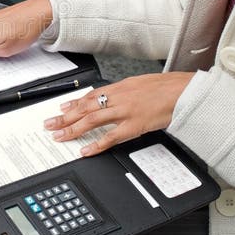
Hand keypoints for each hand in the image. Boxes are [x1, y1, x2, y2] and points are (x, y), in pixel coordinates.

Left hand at [43, 72, 194, 155]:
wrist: (184, 91)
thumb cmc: (167, 87)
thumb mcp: (142, 84)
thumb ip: (126, 91)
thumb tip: (114, 97)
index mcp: (121, 86)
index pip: (91, 95)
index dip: (74, 103)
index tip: (61, 109)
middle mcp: (119, 97)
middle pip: (86, 108)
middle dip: (65, 117)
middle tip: (49, 124)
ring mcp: (125, 111)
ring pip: (92, 120)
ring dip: (73, 129)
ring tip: (59, 136)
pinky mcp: (134, 125)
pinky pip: (110, 137)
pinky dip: (96, 144)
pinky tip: (85, 150)